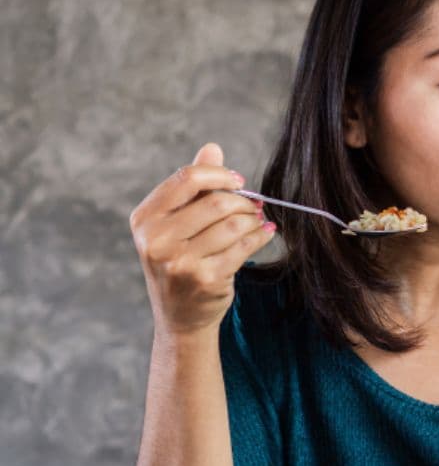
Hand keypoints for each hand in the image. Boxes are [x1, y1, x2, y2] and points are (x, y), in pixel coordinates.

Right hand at [130, 143, 274, 336]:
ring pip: (233, 224)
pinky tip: (266, 232)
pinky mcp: (205, 279)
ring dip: (254, 219)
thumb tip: (212, 148)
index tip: (239, 183)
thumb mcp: (176, 224)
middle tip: (255, 206)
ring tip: (258, 220)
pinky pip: (244, 246)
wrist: (180, 317)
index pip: (186, 179)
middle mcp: (156, 240)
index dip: (220, 176)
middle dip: (243, 201)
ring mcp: (179, 262)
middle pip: (215, 202)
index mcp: (145, 219)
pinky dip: (261, 236)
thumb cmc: (180, 262)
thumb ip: (193, 186)